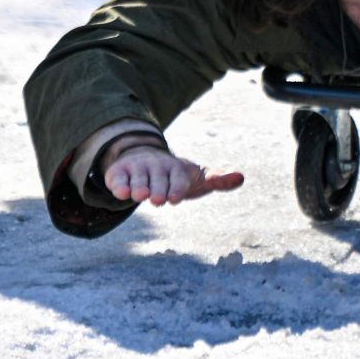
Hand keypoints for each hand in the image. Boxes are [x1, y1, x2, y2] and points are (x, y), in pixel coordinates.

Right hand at [104, 146, 243, 206]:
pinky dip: (119, 185)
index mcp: (178, 168)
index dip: (177, 188)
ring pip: (138, 178)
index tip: (175, 199)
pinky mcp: (120, 172)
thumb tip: (241, 177)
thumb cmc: (176, 175)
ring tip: (140, 196)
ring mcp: (138, 167)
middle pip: (158, 179)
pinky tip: (122, 193)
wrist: (146, 158)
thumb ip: (218, 180)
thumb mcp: (198, 177)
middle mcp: (157, 166)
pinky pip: (118, 178)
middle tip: (158, 200)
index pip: (178, 178)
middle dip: (158, 189)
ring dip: (139, 186)